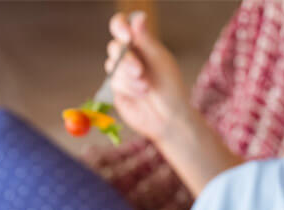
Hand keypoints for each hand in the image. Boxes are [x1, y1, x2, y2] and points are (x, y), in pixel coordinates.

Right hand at [105, 11, 192, 143]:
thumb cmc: (171, 87)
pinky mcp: (116, 89)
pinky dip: (128, 87)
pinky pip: (114, 82)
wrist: (170, 119)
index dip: (119, 27)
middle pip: (115, 47)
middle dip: (127, 60)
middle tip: (140, 72)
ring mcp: (121, 73)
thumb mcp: (160, 61)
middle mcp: (129, 56)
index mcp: (141, 43)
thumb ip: (146, 40)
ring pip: (113, 66)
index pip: (122, 26)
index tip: (127, 36)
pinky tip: (141, 94)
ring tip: (147, 88)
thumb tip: (139, 17)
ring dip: (129, 78)